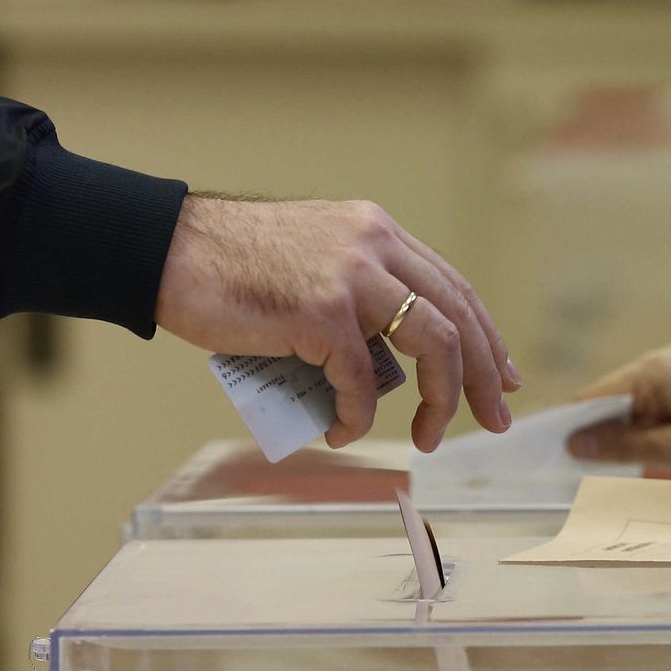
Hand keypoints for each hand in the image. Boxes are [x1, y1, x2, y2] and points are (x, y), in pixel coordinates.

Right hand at [155, 195, 518, 452]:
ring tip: (430, 437)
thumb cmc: (231, 269)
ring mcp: (350, 276)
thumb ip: (357, 295)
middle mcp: (374, 245)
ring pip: (432, 344)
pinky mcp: (320, 311)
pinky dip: (358, 416)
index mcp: (376, 232)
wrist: (170, 252)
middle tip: (494, 418)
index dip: (486, 335)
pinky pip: (359, 380)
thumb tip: (385, 363)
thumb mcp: (315, 261)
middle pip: (458, 315)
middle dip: (484, 375)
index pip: (452, 286)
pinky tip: (343, 432)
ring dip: (442, 400)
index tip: (501, 376)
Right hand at [567, 343, 670, 478]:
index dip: (573, 425)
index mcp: (658, 369)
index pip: (597, 396)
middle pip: (616, 399)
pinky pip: (661, 405)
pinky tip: (661, 455)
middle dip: (606, 433)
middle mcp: (668, 358)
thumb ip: (623, 447)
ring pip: (639, 405)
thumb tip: (576, 445)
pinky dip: (654, 430)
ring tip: (635, 466)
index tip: (549, 453)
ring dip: (633, 435)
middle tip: (589, 470)